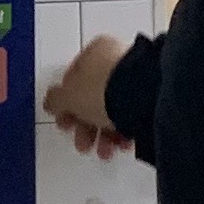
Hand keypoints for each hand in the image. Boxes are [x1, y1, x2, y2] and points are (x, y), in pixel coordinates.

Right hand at [44, 35, 133, 158]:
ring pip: (113, 109)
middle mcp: (116, 60)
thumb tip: (50, 102)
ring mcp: (136, 78)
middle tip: (84, 144)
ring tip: (105, 151)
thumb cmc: (101, 89)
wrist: (143, 96)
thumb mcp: (69, 96)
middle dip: (85, 126)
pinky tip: (122, 145)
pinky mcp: (152, 96)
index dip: (65, 104)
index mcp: (94, 52)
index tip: (64, 123)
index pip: (73, 78)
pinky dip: (124, 132)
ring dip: (104, 134)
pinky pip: (133, 115)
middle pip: (93, 97)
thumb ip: (56, 100)